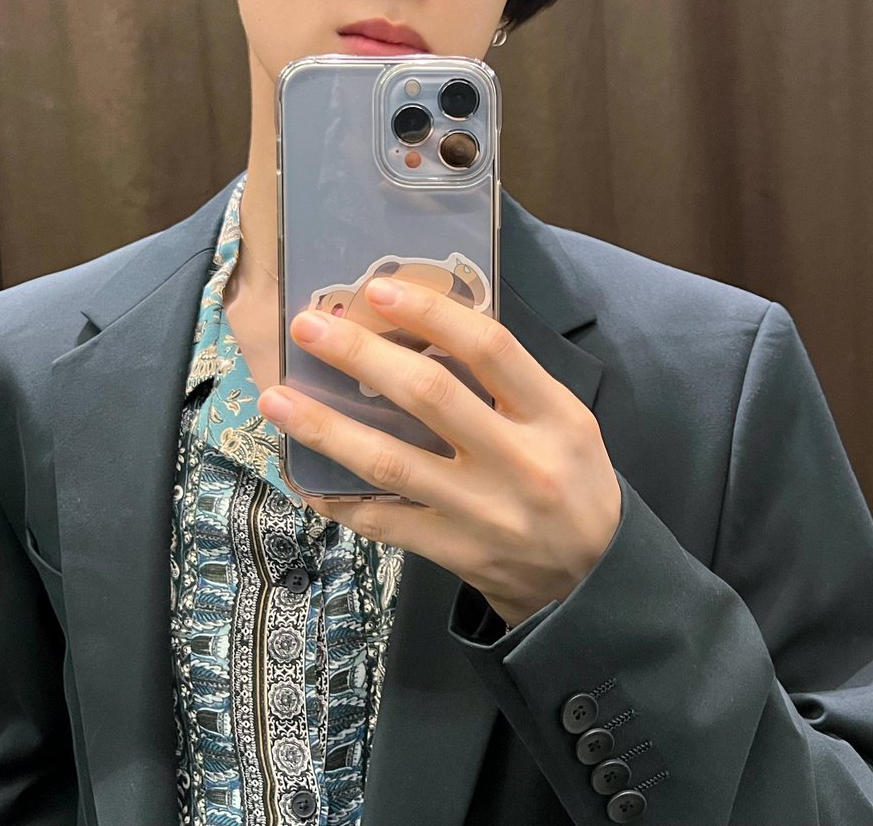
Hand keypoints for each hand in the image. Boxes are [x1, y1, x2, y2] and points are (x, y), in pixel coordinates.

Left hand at [257, 276, 621, 627]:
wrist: (595, 583)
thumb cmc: (574, 482)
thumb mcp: (565, 421)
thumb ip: (508, 382)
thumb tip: (428, 328)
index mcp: (554, 416)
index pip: (489, 349)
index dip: (431, 314)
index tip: (378, 289)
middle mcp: (520, 461)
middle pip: (430, 396)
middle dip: (361, 356)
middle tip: (309, 329)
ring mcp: (484, 513)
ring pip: (392, 462)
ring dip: (326, 428)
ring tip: (277, 398)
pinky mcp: (457, 554)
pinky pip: (386, 522)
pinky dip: (341, 499)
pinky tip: (305, 477)